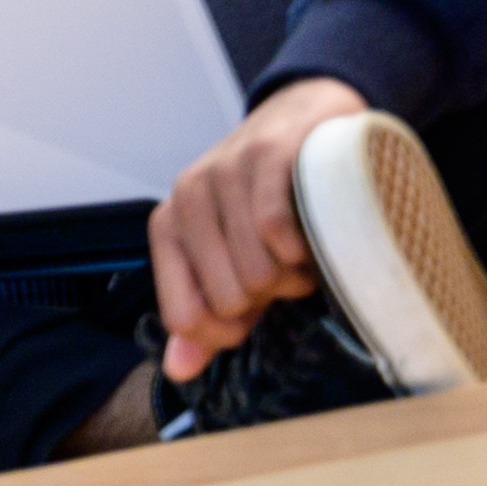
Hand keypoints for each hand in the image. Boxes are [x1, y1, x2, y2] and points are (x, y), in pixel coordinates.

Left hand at [153, 77, 371, 378]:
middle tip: (289, 267)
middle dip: (273, 296)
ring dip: (297, 273)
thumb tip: (178, 370)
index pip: (184, 316)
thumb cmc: (271, 197)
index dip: (228, 332)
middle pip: (232, 299)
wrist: (309, 115)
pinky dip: (307, 247)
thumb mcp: (232, 257)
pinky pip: (276, 230)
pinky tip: (317, 234)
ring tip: (304, 249)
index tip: (256, 312)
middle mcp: (186, 198)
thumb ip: (205, 315)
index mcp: (169, 228)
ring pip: (258, 271)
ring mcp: (223, 172)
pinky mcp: (265, 154)